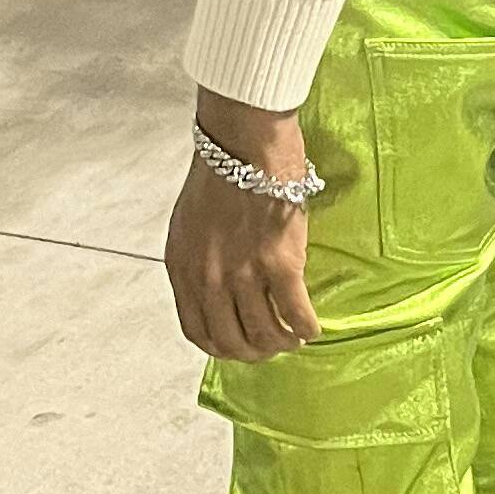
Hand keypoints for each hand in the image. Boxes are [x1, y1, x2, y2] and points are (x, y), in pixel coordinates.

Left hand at [165, 95, 321, 360]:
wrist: (243, 141)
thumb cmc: (219, 173)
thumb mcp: (190, 224)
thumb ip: (200, 261)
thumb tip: (219, 289)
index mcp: (182, 268)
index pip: (197, 332)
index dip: (221, 347)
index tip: (238, 347)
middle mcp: (209, 279)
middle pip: (232, 341)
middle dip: (254, 352)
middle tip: (271, 347)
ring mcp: (244, 274)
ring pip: (265, 334)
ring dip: (282, 343)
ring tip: (294, 338)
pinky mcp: (280, 264)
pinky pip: (295, 313)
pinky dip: (305, 327)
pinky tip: (311, 327)